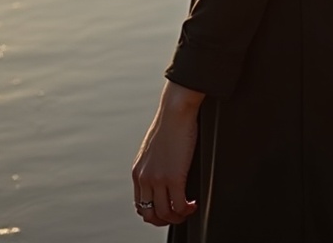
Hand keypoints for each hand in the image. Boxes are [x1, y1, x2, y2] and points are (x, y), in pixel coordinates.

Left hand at [132, 81, 204, 227]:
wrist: (175, 111)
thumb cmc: (169, 125)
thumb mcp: (152, 150)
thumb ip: (152, 166)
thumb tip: (161, 178)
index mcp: (138, 172)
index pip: (140, 205)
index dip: (155, 213)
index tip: (168, 210)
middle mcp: (144, 178)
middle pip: (150, 215)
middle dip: (166, 220)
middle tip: (179, 215)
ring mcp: (158, 178)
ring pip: (165, 214)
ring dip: (178, 217)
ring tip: (189, 209)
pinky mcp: (174, 177)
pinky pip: (179, 205)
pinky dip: (188, 209)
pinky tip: (195, 203)